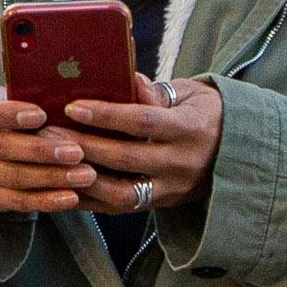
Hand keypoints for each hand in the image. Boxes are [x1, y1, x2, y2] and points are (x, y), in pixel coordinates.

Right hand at [0, 82, 111, 217]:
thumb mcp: (6, 99)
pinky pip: (19, 202)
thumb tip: (73, 92)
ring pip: (15, 178)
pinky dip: (46, 201)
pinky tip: (71, 197)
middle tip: (77, 152)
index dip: (13, 114)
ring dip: (52, 178)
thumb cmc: (4, 117)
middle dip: (43, 152)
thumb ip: (29, 97)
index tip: (42, 115)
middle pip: (5, 149)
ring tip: (86, 175)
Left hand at [61, 75, 224, 212]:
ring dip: (81, 177)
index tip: (73, 106)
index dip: (107, 115)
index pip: (144, 122)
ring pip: (120, 192)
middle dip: (83, 146)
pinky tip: (62, 184)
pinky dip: (89, 198)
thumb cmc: (205, 114)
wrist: (238, 152)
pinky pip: (120, 207)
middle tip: (48, 132)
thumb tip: (129, 79)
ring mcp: (172, 189)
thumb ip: (157, 92)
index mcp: (190, 128)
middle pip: (125, 158)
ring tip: (50, 160)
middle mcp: (182, 163)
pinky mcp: (161, 205)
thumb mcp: (190, 95)